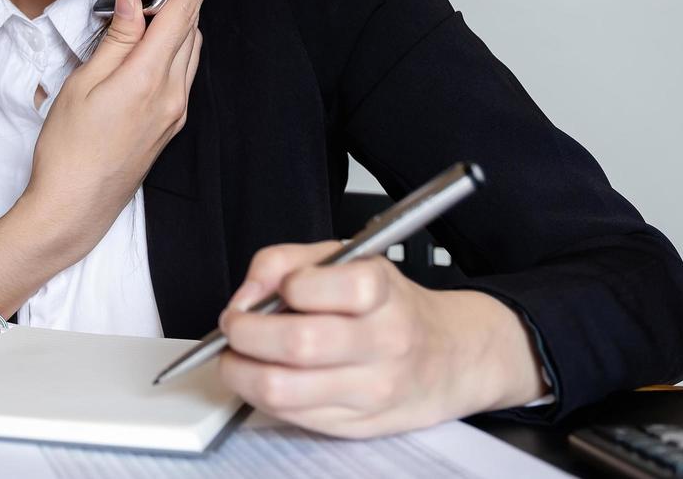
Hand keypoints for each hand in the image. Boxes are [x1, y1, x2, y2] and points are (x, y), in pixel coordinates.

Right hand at [19, 0, 220, 265]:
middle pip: (190, 31)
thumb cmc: (68, 149)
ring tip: (158, 6)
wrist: (75, 207)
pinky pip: (182, 75)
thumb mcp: (82, 85)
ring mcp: (175, 114)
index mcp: (149, 80)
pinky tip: (154, 47)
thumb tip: (135, 1)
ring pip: (189, 54)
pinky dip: (175, 51)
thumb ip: (116, 40)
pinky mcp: (170, 126)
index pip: (182, 16)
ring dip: (181, 25)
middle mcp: (172, 96)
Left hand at [216, 241, 547, 437]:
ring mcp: (372, 389)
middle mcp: (383, 342)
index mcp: (381, 291)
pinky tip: (265, 375)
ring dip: (242, 371)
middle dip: (245, 333)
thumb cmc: (389, 305)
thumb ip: (286, 261)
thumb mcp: (346, 259)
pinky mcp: (357, 424)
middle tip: (234, 324)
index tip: (267, 290)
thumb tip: (247, 294)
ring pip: (284, 389)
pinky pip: (290, 414)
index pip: (320, 286)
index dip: (280, 287)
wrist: (449, 357)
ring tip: (238, 354)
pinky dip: (261, 395)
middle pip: (296, 344)